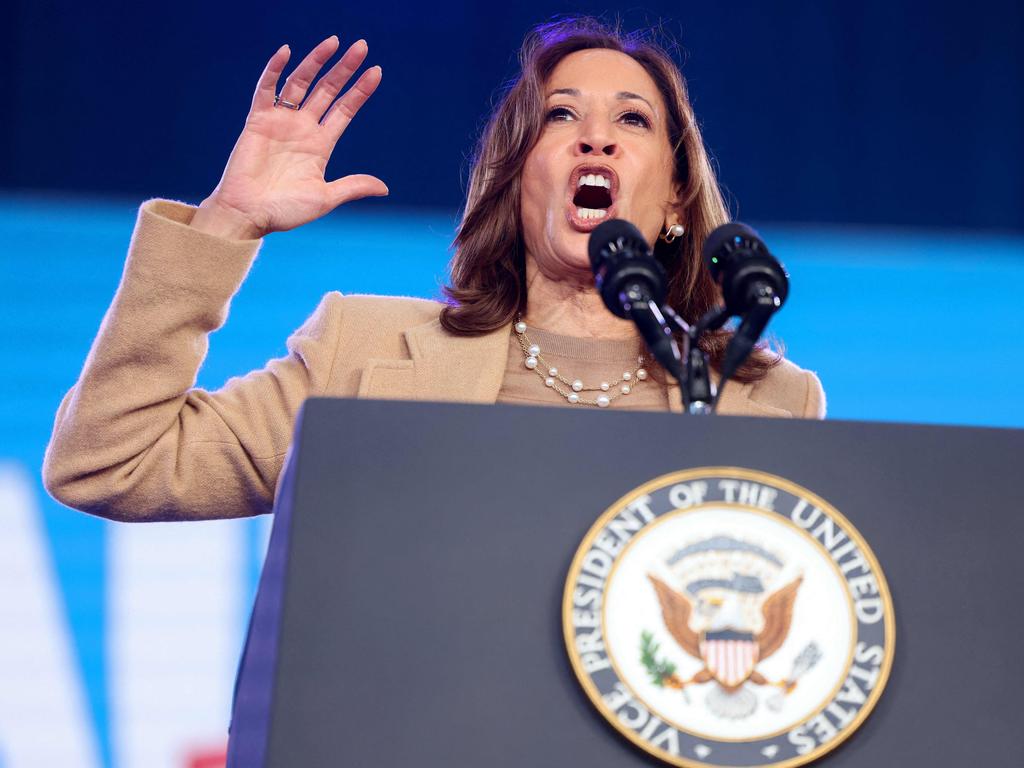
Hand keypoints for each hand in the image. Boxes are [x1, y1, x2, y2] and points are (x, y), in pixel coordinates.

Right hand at [191, 36, 387, 239]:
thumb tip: (384, 187)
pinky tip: (287, 52)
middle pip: (327, 90)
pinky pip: (266, 89)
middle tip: (362, 46)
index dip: (360, 91)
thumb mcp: (324, 198)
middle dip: (344, 68)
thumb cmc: (285, 210)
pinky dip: (274, 70)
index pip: (345, 110)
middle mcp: (302, 128)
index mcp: (321, 145)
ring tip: (334, 43)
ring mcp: (280, 121)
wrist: (248, 215)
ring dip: (316, 62)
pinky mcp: (258, 120)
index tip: (377, 71)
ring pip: (301, 83)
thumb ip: (352, 187)